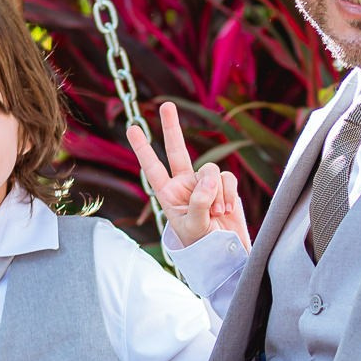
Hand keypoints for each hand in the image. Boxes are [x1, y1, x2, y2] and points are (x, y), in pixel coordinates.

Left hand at [126, 101, 249, 248]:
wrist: (225, 255)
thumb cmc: (202, 245)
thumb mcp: (194, 227)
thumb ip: (199, 201)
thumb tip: (211, 177)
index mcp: (168, 195)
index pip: (152, 168)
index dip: (143, 148)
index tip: (132, 127)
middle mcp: (184, 185)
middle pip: (177, 151)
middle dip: (172, 128)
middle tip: (166, 105)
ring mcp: (204, 184)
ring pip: (210, 170)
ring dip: (216, 192)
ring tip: (216, 213)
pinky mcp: (224, 186)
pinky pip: (227, 177)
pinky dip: (229, 193)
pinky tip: (226, 210)